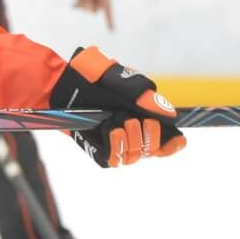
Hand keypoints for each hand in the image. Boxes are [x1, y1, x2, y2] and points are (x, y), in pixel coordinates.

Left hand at [48, 46, 183, 167]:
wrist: (64, 88)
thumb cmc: (94, 80)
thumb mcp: (123, 83)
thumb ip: (146, 97)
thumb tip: (170, 114)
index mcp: (145, 119)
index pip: (169, 142)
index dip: (173, 144)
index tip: (175, 139)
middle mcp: (134, 135)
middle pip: (154, 150)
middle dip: (148, 134)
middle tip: (132, 117)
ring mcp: (118, 146)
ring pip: (136, 155)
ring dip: (129, 135)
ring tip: (115, 118)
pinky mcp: (102, 153)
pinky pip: (116, 158)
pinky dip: (115, 143)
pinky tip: (109, 129)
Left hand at [73, 0, 112, 29]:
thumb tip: (87, 11)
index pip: (107, 9)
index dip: (109, 21)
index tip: (112, 31)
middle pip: (96, 7)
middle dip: (87, 10)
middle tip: (77, 7)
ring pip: (90, 3)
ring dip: (83, 4)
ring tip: (75, 2)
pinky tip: (75, 0)